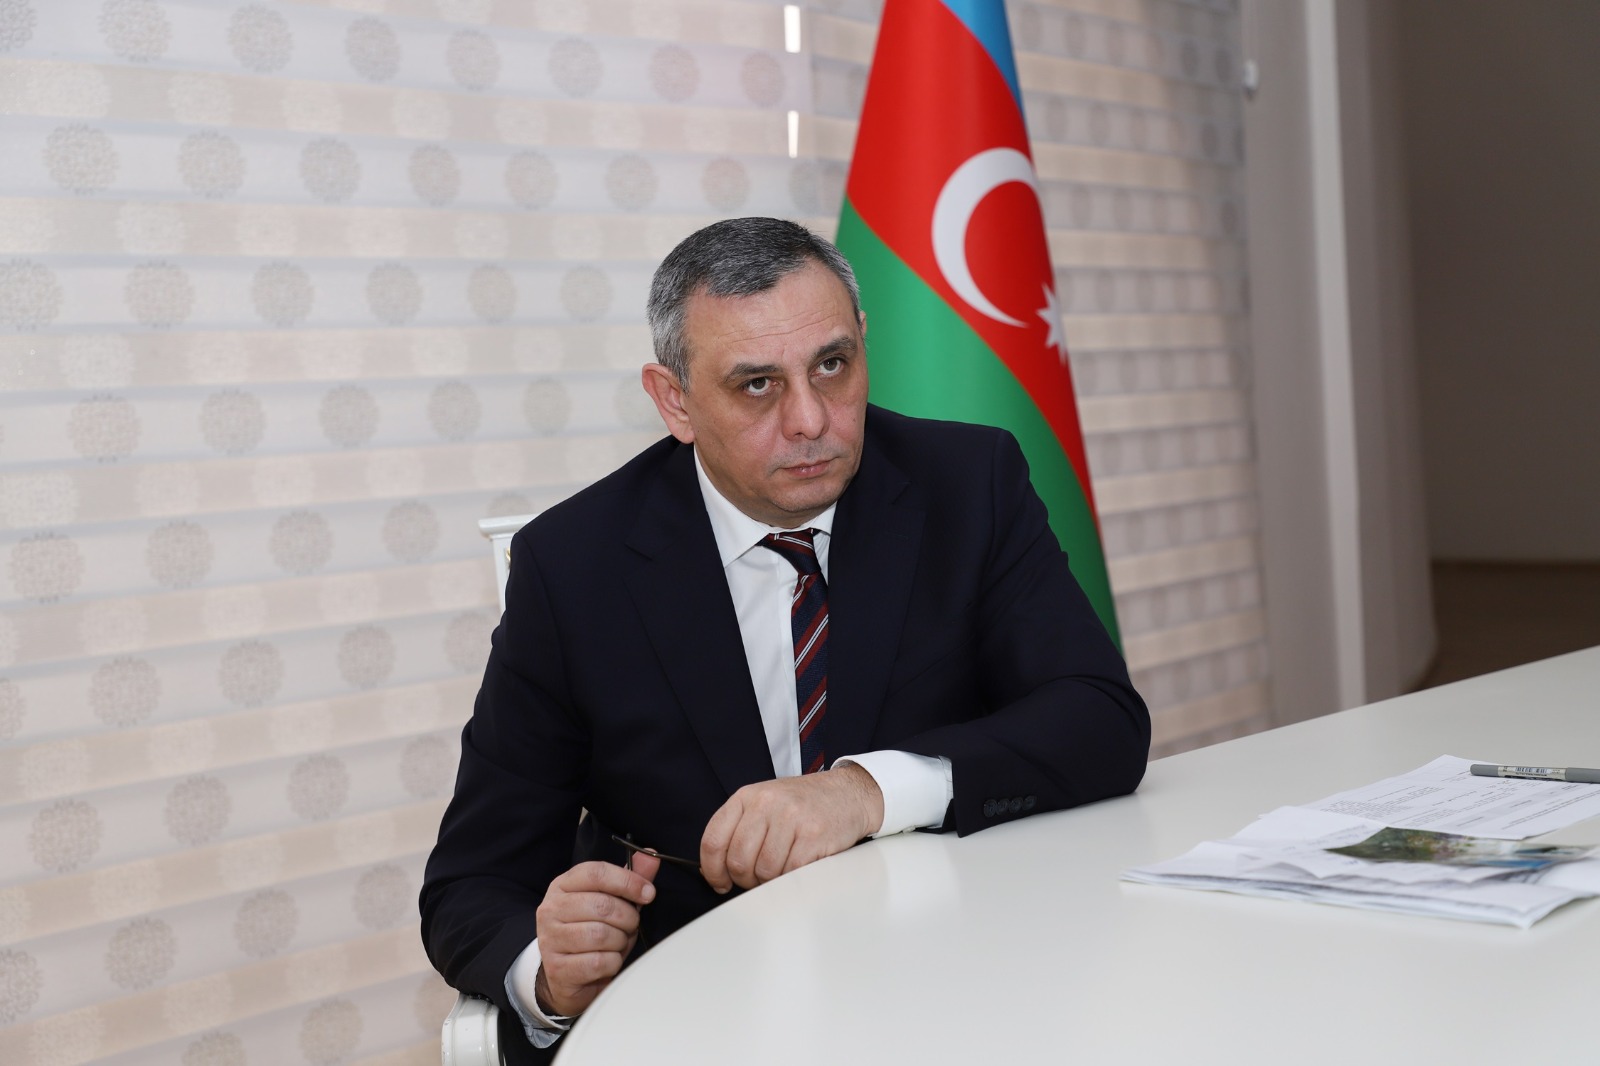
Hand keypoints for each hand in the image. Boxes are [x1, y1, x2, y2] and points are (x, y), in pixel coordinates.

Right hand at [531, 854, 659, 1017]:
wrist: (570, 976)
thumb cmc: (593, 933)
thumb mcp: (612, 902)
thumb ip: (629, 879)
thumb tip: (650, 855)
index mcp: (563, 885)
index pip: (596, 872)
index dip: (628, 881)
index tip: (648, 893)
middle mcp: (551, 909)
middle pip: (602, 905)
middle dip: (627, 918)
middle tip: (629, 926)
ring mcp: (550, 939)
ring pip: (601, 935)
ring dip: (619, 942)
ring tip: (616, 944)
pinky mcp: (557, 968)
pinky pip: (598, 962)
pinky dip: (612, 963)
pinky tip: (606, 962)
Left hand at [700, 763, 883, 893]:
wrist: (848, 793)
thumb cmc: (803, 804)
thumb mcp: (765, 803)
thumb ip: (740, 829)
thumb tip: (716, 871)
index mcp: (747, 796)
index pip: (714, 839)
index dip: (712, 870)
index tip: (720, 882)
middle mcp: (766, 803)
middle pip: (737, 861)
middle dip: (745, 879)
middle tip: (758, 878)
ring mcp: (790, 818)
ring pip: (763, 871)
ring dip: (770, 881)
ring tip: (781, 870)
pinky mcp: (813, 836)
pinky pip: (790, 873)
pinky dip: (791, 879)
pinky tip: (797, 868)